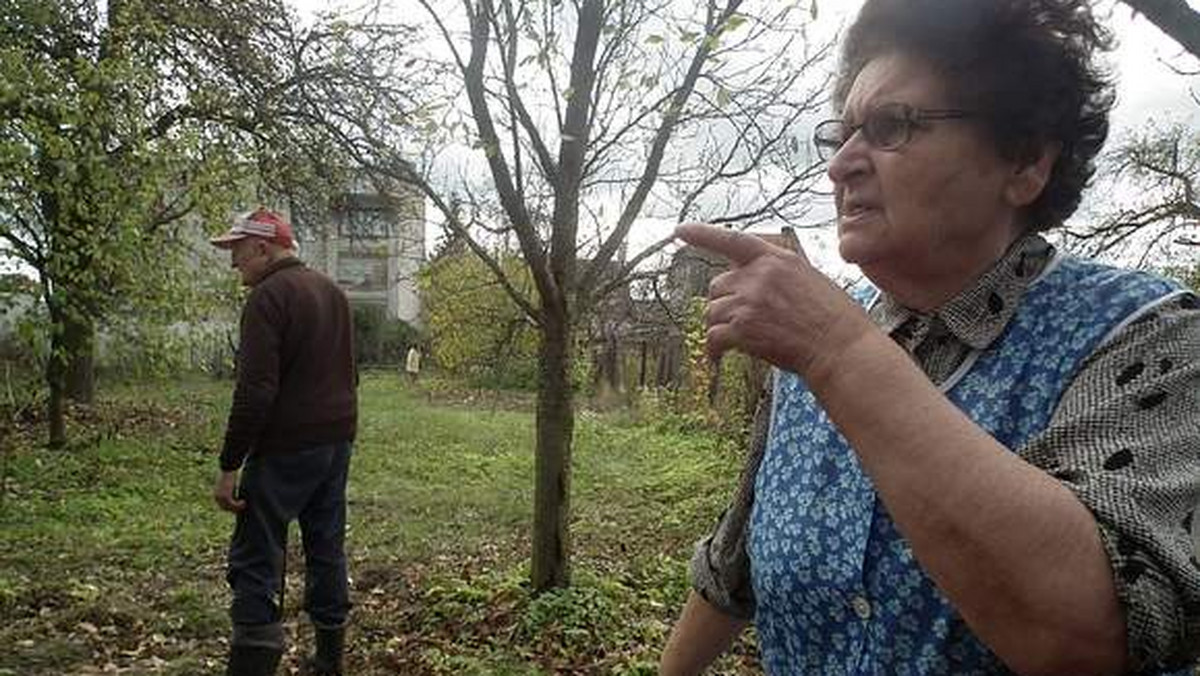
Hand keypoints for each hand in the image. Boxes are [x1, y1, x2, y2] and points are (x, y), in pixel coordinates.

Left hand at [213, 470, 244, 511]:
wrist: (227, 468)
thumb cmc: (229, 473)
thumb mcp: (229, 484)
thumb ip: (231, 490)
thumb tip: (236, 496)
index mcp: (216, 495)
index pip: (223, 506)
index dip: (231, 507)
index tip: (239, 505)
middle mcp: (217, 498)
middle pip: (226, 508)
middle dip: (235, 509)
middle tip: (243, 506)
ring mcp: (221, 498)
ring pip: (230, 507)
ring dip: (238, 507)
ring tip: (244, 504)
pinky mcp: (226, 496)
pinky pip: (233, 504)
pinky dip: (239, 505)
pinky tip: (244, 502)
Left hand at [675, 223, 870, 377]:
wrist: (840, 348)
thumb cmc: (833, 319)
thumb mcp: (810, 279)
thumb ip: (778, 274)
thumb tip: (750, 280)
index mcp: (777, 259)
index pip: (733, 240)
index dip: (704, 234)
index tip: (681, 230)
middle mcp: (759, 275)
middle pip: (718, 285)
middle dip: (724, 304)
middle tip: (739, 321)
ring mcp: (749, 300)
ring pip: (712, 312)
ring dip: (720, 327)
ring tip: (737, 341)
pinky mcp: (742, 327)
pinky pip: (713, 337)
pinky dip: (713, 350)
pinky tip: (718, 358)